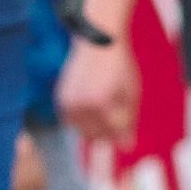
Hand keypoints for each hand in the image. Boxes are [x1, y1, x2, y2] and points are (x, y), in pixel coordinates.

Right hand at [53, 33, 137, 158]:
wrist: (97, 42)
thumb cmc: (118, 67)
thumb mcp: (130, 93)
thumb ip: (127, 121)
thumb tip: (126, 147)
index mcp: (100, 102)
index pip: (113, 131)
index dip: (123, 133)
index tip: (129, 133)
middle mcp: (80, 103)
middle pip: (96, 135)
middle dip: (108, 133)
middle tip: (118, 124)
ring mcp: (68, 102)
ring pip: (83, 131)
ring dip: (95, 128)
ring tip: (106, 111)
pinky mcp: (60, 98)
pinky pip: (72, 122)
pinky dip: (83, 120)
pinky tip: (93, 110)